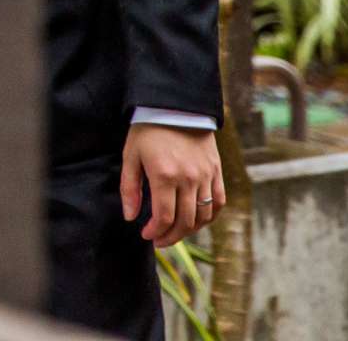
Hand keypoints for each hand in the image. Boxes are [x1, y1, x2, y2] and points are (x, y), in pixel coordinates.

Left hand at [120, 125, 221, 247]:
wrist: (176, 106)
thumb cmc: (148, 130)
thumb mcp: (131, 155)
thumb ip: (129, 188)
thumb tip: (131, 217)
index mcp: (164, 175)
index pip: (164, 217)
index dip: (155, 232)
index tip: (146, 235)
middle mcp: (188, 178)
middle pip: (184, 221)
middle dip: (171, 236)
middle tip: (159, 240)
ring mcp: (206, 175)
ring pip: (203, 216)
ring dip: (189, 230)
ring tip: (175, 232)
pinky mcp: (217, 171)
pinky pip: (218, 202)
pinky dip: (209, 216)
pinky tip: (196, 221)